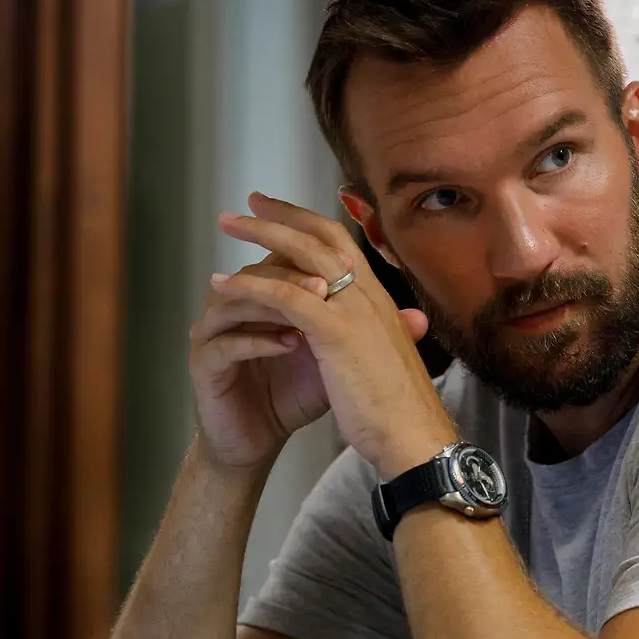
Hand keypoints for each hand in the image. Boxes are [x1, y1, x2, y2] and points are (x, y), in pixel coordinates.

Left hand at [206, 192, 451, 477]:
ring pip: (302, 255)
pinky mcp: (336, 332)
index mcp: (379, 299)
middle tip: (248, 202)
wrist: (415, 436)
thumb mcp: (391, 357)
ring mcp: (354, 310)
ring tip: (226, 225)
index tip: (281, 211)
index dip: (310, 223)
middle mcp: (369, 294)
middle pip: (321, 235)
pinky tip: (224, 281)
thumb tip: (400, 321)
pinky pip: (286, 296)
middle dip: (283, 215)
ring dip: (261, 235)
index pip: (343, 243)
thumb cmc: (401, 406)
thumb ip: (389, 331)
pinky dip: (252, 284)